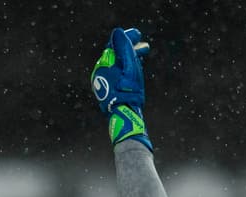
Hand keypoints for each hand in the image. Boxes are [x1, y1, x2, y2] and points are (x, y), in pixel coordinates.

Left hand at [90, 27, 152, 149]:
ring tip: (142, 60)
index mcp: (104, 65)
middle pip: (116, 56)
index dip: (127, 38)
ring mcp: (103, 83)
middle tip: (144, 47)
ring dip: (130, 61)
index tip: (138, 34)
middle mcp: (101, 73)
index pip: (115, 45)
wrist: (123, 114)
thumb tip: (119, 32)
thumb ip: (125, 49)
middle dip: (130, 50)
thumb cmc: (128, 91)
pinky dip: (126, 71)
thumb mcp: (129, 66)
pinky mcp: (107, 92)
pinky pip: (117, 76)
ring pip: (117, 66)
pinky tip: (134, 73)